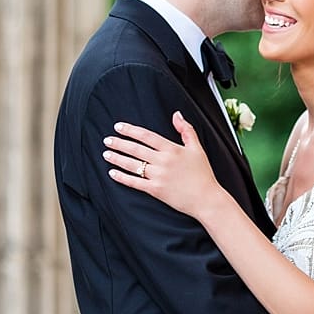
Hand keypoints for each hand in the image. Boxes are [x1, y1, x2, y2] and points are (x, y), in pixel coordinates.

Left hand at [103, 112, 219, 217]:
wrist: (206, 198)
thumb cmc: (203, 174)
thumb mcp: (197, 148)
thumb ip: (186, 130)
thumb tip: (177, 115)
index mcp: (173, 149)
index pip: (147, 136)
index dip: (131, 130)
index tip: (119, 127)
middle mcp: (163, 161)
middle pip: (136, 149)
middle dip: (119, 143)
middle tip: (108, 140)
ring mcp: (158, 176)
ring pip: (132, 164)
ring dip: (117, 158)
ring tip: (106, 154)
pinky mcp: (155, 190)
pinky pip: (134, 182)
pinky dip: (122, 177)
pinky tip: (113, 173)